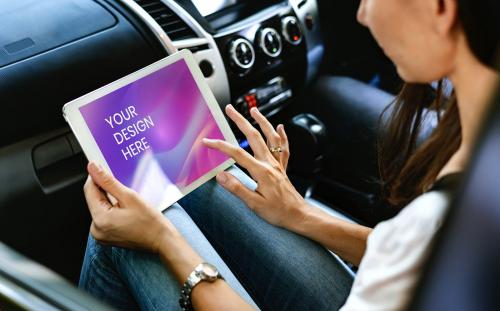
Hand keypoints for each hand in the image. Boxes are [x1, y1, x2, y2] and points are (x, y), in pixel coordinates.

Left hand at [83, 163, 174, 252]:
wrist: (162, 240)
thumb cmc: (150, 222)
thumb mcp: (129, 197)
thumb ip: (108, 182)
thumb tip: (93, 168)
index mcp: (100, 219)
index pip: (90, 191)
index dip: (96, 177)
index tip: (102, 167)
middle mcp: (96, 229)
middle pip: (94, 200)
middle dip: (105, 189)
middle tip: (121, 184)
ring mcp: (101, 235)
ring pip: (99, 207)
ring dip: (109, 199)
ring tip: (126, 198)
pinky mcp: (106, 236)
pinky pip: (104, 217)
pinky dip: (112, 209)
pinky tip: (125, 207)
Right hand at [203, 105, 308, 228]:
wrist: (298, 215)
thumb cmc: (278, 212)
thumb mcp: (254, 204)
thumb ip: (237, 188)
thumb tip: (221, 176)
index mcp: (261, 171)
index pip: (236, 154)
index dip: (220, 146)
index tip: (207, 141)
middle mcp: (270, 164)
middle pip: (253, 136)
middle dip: (240, 121)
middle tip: (230, 109)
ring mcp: (277, 164)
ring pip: (270, 137)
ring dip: (262, 121)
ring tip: (253, 110)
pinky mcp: (282, 168)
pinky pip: (283, 147)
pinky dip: (282, 136)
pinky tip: (280, 127)